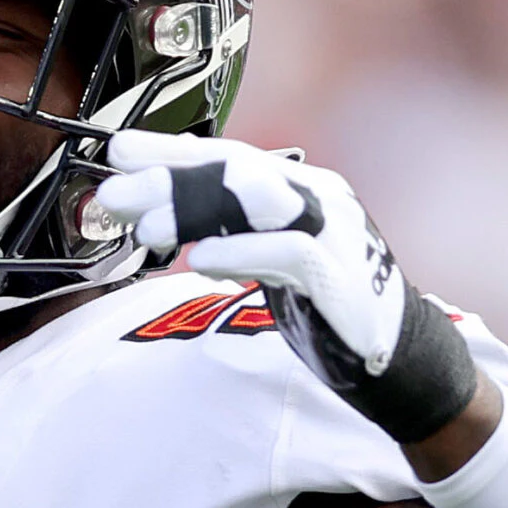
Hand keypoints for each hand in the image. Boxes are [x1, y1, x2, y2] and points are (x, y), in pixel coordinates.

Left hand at [95, 130, 481, 443]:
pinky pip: (288, 254)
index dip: (171, 152)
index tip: (117, 154)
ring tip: (147, 230)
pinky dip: (240, 253)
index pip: (227, 157)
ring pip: (258, 199)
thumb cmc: (326, 302)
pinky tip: (200, 260)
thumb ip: (232, 230)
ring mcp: (333, 232)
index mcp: (301, 187)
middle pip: (235, 172)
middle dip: (170, 179)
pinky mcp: (340, 277)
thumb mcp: (272, 256)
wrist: (392, 354)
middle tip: (115, 195)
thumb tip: (169, 215)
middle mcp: (318, 197)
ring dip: (196, 210)